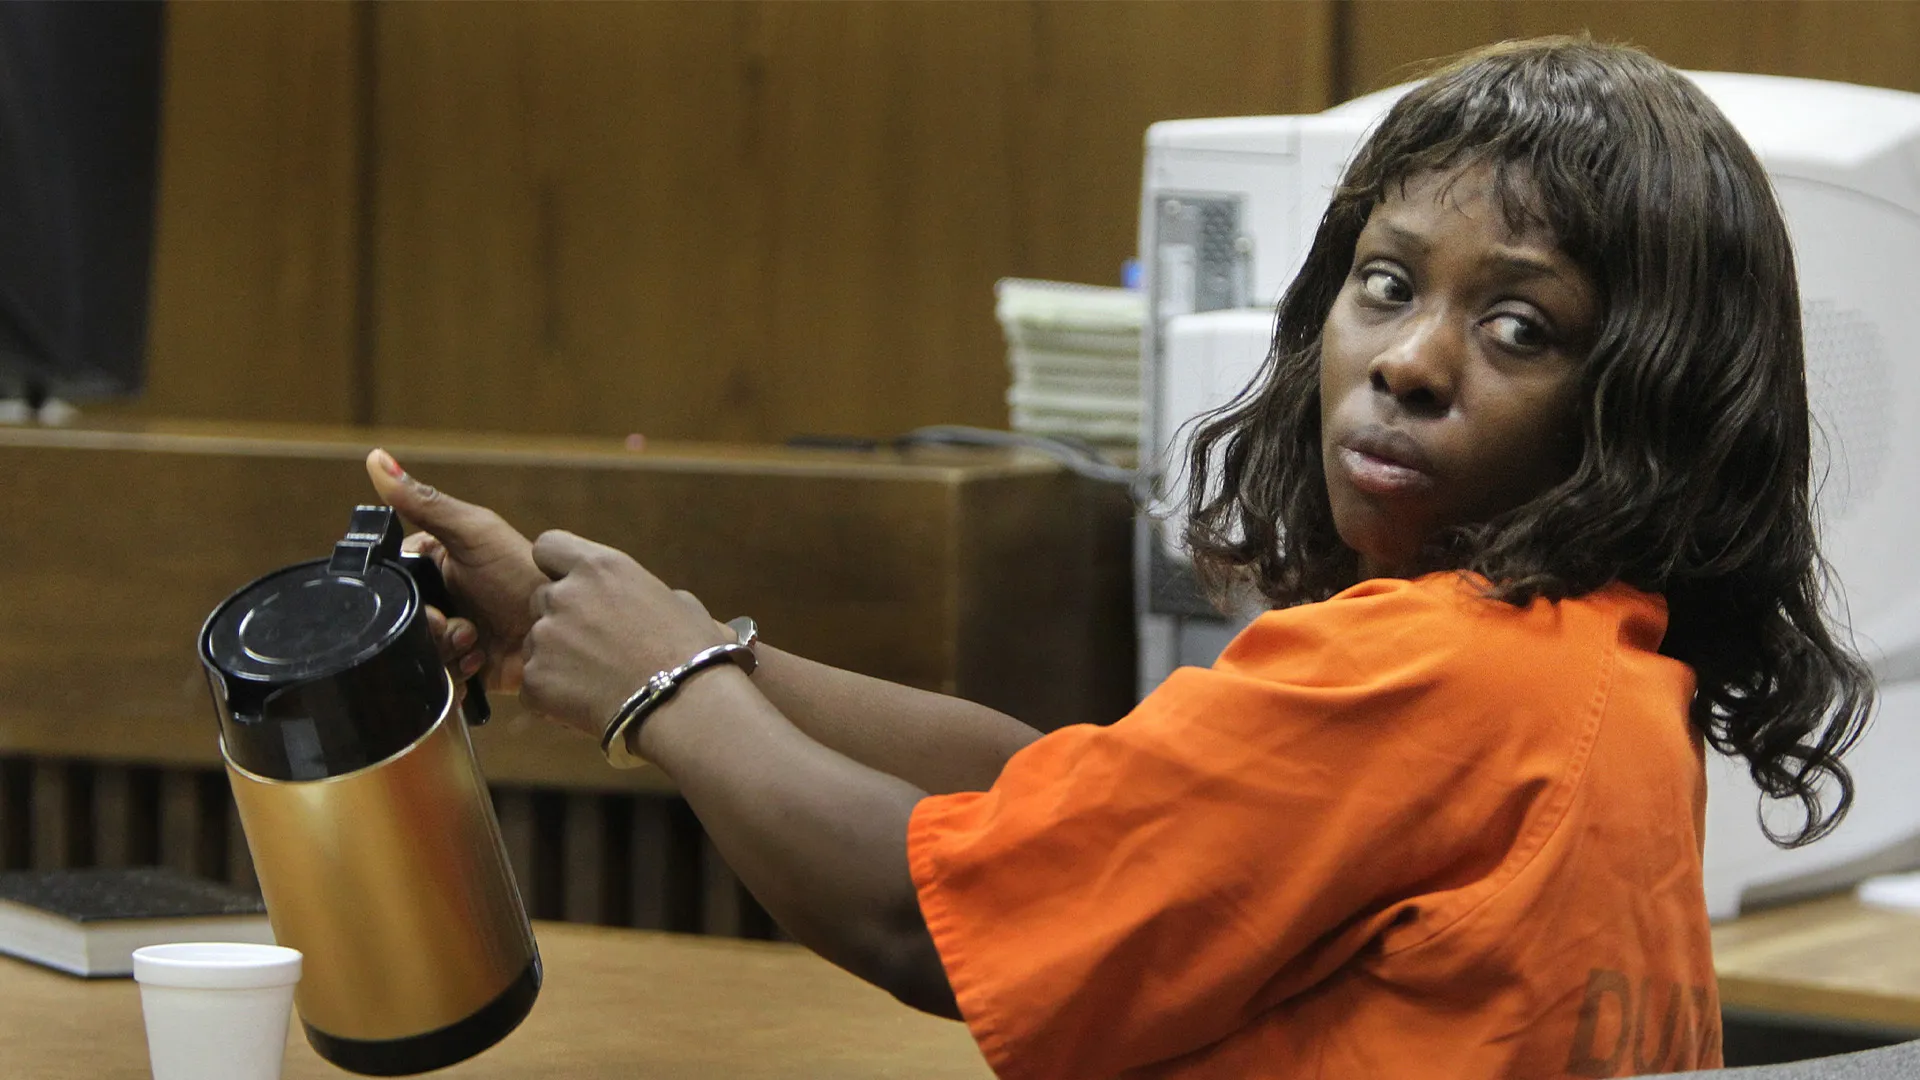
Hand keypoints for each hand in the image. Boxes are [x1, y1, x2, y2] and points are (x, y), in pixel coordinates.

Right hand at [364, 449, 548, 693]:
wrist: (565, 630)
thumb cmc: (523, 573)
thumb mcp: (474, 533)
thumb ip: (425, 502)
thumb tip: (376, 458)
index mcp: (434, 565)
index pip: (390, 582)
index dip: (399, 596)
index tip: (426, 602)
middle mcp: (440, 600)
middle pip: (399, 622)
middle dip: (426, 629)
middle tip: (458, 627)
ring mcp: (452, 636)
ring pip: (416, 654)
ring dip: (443, 651)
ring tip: (474, 643)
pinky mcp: (465, 669)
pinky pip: (436, 681)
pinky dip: (454, 673)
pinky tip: (478, 662)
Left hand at [521, 530, 728, 738]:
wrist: (681, 705)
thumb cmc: (692, 652)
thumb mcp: (681, 605)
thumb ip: (646, 595)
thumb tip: (652, 605)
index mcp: (600, 567)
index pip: (549, 546)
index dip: (556, 566)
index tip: (571, 584)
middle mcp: (564, 594)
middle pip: (541, 598)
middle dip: (560, 618)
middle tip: (592, 645)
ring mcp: (544, 636)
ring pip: (536, 642)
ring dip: (556, 657)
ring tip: (595, 681)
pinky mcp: (534, 678)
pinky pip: (534, 683)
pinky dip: (553, 695)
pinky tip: (587, 703)